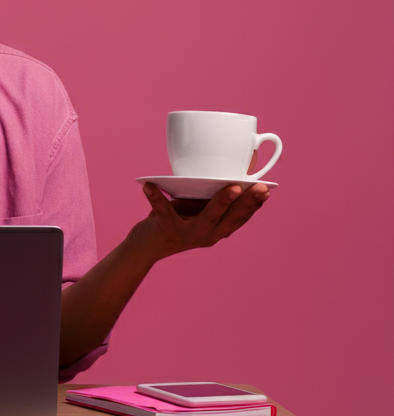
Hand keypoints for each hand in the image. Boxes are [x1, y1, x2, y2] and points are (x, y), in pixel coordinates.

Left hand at [132, 181, 270, 261]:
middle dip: (246, 202)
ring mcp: (188, 234)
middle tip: (259, 187)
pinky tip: (149, 185)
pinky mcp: (167, 229)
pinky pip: (161, 210)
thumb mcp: (198, 209)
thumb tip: (225, 170)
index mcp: (217, 230)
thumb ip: (210, 197)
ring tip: (232, 187)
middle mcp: (208, 235)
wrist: (148, 245)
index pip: (240, 218)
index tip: (267, 191)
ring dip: (221, 202)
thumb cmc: (176, 219)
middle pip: (230, 218)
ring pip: (207, 217)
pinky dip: (155, 197)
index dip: (254, 205)